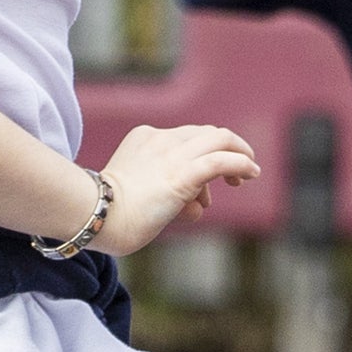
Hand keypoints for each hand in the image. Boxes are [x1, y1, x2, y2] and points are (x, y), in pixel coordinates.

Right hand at [90, 123, 258, 252]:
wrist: (99, 218)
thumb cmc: (113, 214)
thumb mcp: (139, 192)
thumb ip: (168, 192)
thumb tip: (197, 207)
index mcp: (145, 137)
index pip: (186, 136)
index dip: (202, 154)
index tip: (206, 187)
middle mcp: (161, 139)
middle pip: (206, 134)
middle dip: (226, 149)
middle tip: (237, 176)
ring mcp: (173, 155)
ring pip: (220, 139)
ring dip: (241, 153)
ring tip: (251, 171)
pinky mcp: (183, 175)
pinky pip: (222, 161)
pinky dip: (241, 164)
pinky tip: (251, 172)